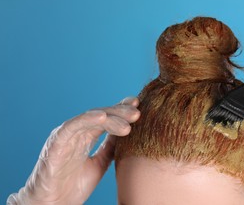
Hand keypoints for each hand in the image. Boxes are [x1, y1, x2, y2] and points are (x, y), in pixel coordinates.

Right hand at [7, 97, 140, 204]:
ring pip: (91, 119)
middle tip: (137, 113)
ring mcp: (67, 136)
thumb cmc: (72, 186)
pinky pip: (71, 127)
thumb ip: (110, 147)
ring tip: (129, 121)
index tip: (139, 105)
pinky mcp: (56, 143)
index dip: (122, 110)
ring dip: (111, 117)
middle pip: (102, 116)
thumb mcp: (100, 163)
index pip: (107, 118)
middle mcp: (77, 133)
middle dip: (120, 112)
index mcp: (87, 136)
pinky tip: (102, 117)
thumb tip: (128, 131)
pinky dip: (86, 120)